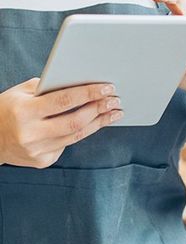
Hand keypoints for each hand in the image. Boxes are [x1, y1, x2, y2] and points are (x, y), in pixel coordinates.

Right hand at [0, 78, 121, 167]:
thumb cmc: (8, 109)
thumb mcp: (23, 92)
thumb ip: (50, 87)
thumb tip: (83, 82)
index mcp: (24, 112)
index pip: (64, 101)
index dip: (89, 93)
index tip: (108, 87)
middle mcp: (29, 134)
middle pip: (75, 121)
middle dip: (99, 109)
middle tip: (116, 100)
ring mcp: (36, 151)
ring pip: (76, 135)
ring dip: (99, 122)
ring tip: (114, 112)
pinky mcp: (41, 161)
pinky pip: (68, 144)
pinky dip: (81, 132)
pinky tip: (93, 123)